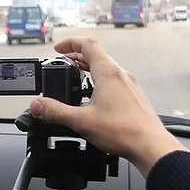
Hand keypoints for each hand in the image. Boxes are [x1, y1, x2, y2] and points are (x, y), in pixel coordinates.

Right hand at [29, 37, 187, 176]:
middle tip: (62, 64)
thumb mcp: (82, 121)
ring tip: (75, 78)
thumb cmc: (124, 131)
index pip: (88, 44)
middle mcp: (120, 74)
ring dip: (88, 68)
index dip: (70, 43)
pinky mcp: (134, 96)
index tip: (57, 49)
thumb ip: (56, 112)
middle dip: (76, 57)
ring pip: (106, 67)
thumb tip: (38, 105)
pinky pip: (114, 80)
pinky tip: (93, 97)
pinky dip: (99, 80)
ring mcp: (129, 85)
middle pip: (96, 54)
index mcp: (108, 73)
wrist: (151, 146)